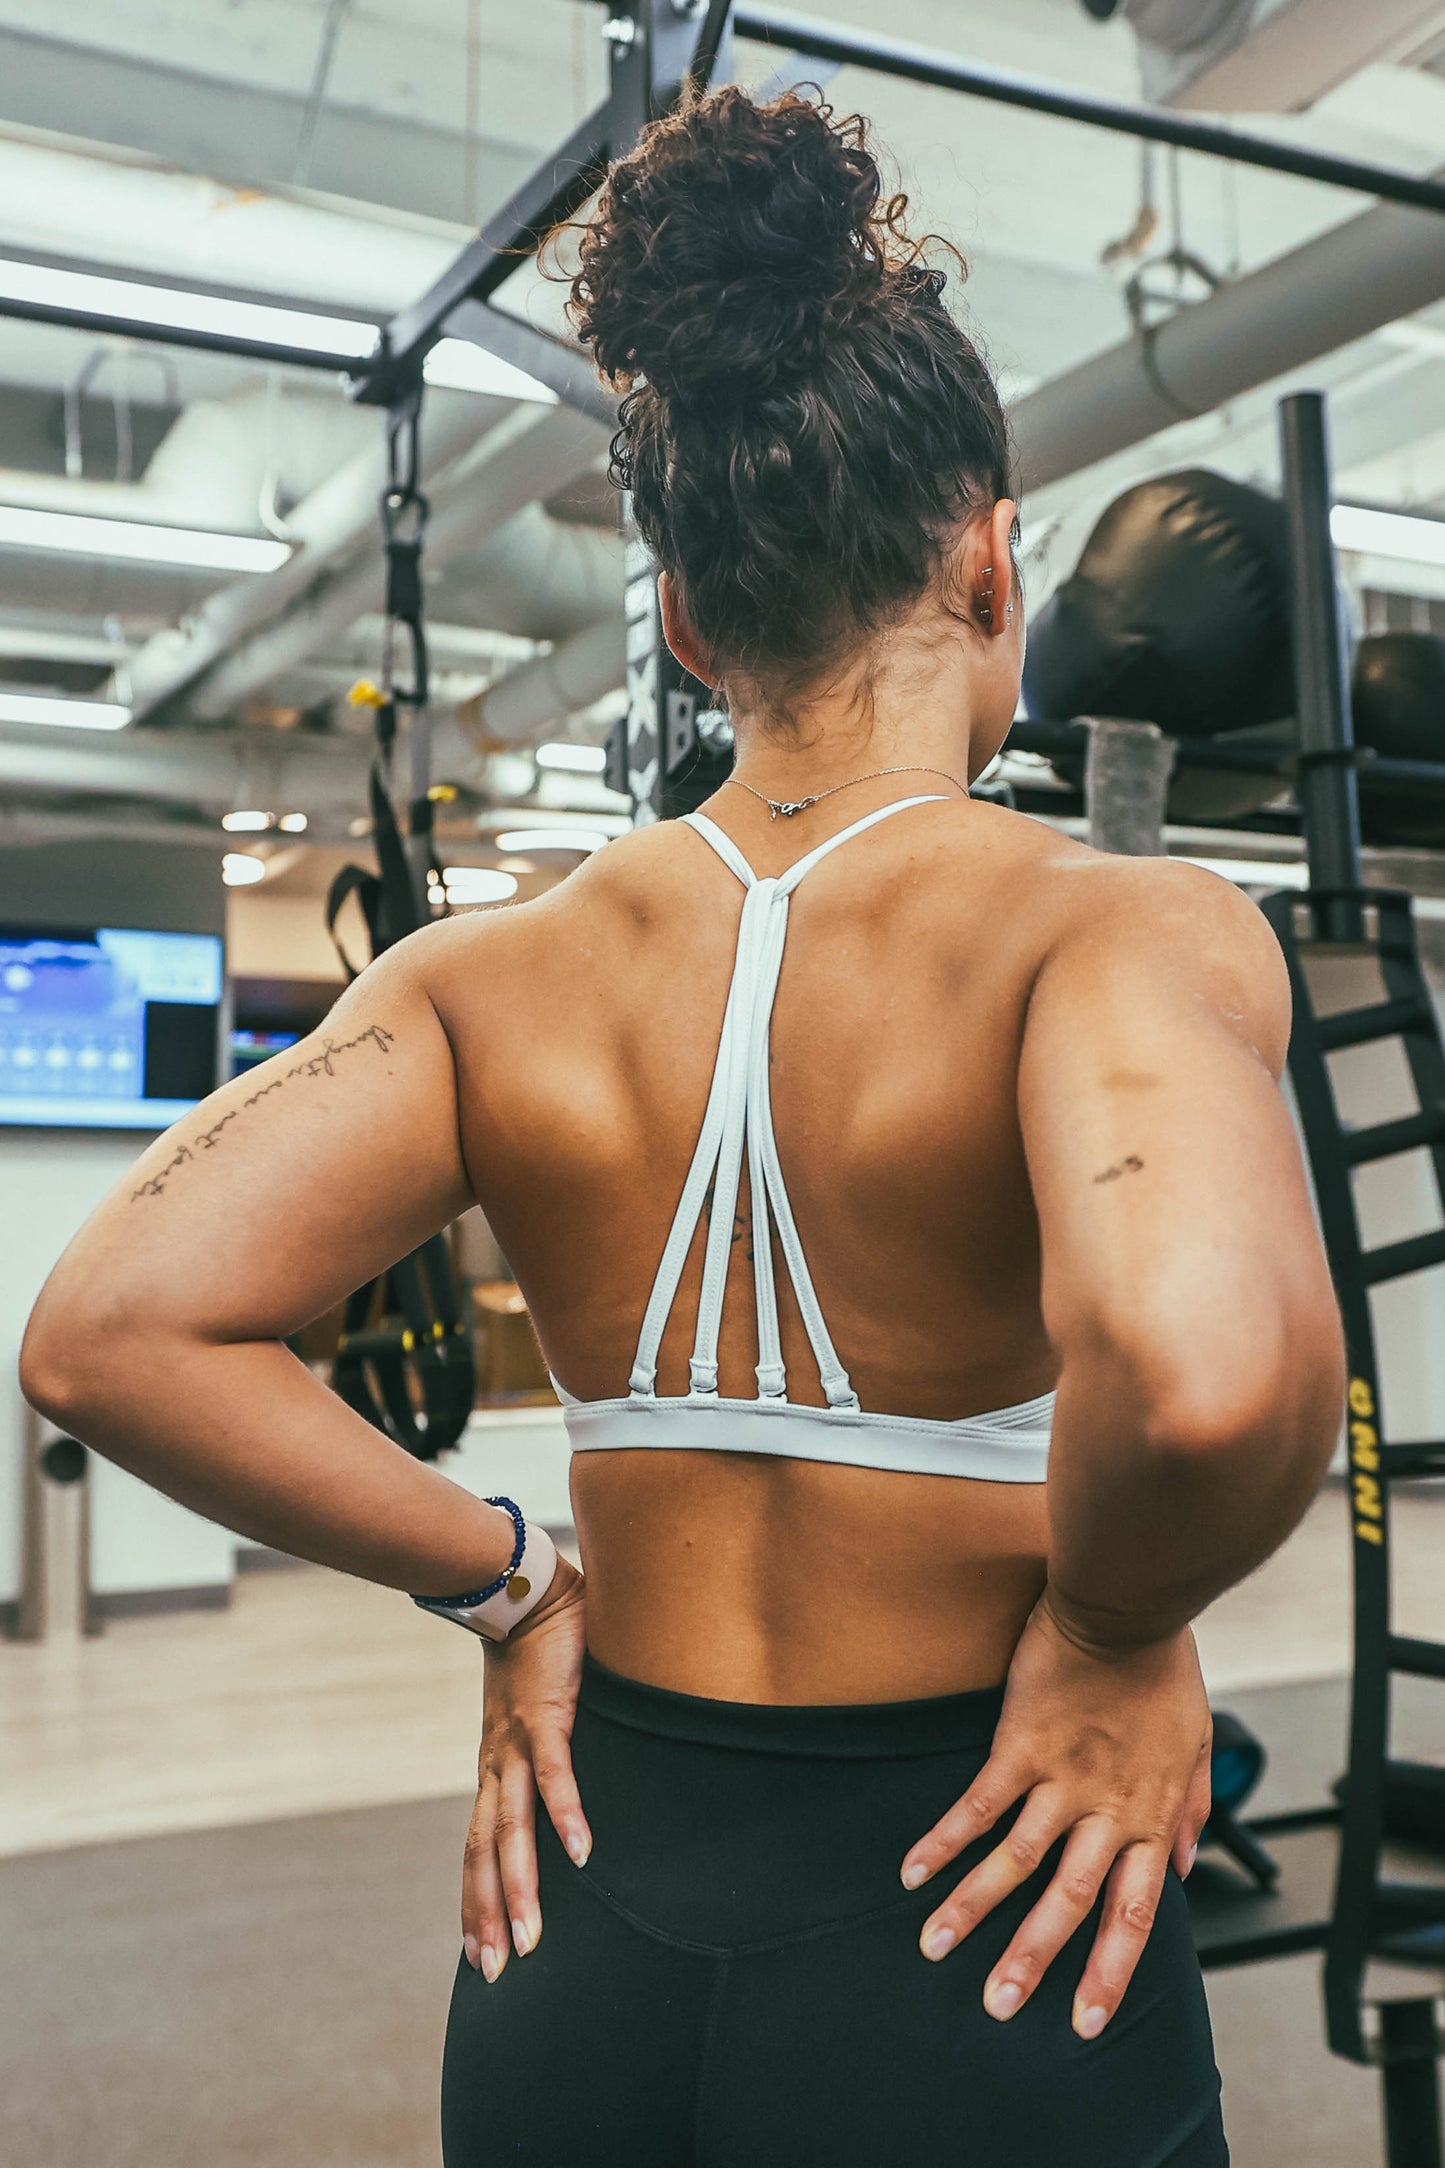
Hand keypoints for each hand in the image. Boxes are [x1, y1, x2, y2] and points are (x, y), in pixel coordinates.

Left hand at [460, 1555, 589, 1982]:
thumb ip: (545, 1750)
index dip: (476, 1899)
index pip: (479, 1846)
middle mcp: (498, 1763)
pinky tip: (582, 1854)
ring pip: (514, 1828)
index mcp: (495, 1766)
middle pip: (488, 1851)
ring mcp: (519, 1743)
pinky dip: (568, 1815)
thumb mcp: (535, 1714)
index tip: (477, 1952)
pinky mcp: (548, 1716)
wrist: (524, 1588)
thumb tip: (562, 1784)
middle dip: (490, 1913)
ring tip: (531, 1938)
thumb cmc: (536, 1650)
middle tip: (498, 1972)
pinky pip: (558, 1775)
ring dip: (520, 1886)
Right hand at [899, 1592, 1211, 2038]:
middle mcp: (1105, 1810)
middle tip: (999, 2006)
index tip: (1086, 2021)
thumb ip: (1190, 1807)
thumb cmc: (1163, 1667)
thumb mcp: (1197, 1742)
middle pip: (1068, 1901)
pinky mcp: (1019, 1744)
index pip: (1133, 1913)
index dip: (1109, 1970)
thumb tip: (1185, 1865)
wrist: (1128, 1606)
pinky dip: (946, 1838)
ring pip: (1016, 1860)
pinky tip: (914, 1867)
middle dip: (1032, 1959)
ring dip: (974, 1908)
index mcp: (1149, 1815)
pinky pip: (979, 1802)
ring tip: (936, 1946)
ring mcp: (1060, 1780)